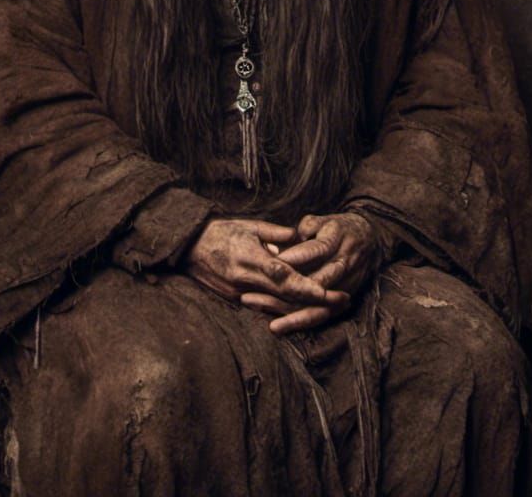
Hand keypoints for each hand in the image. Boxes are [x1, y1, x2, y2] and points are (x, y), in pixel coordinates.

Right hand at [184, 216, 349, 311]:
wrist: (189, 247)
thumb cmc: (221, 231)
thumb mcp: (249, 225)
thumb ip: (276, 233)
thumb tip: (299, 236)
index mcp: (250, 258)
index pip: (283, 275)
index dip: (306, 286)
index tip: (328, 291)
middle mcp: (245, 279)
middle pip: (285, 295)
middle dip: (315, 299)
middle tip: (342, 299)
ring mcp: (240, 292)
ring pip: (277, 304)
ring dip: (304, 306)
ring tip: (331, 304)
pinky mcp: (235, 299)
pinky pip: (265, 304)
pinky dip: (285, 305)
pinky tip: (305, 306)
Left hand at [240, 212, 382, 334]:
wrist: (370, 239)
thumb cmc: (338, 228)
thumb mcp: (322, 220)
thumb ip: (306, 227)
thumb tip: (288, 238)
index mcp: (336, 239)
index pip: (315, 251)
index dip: (293, 258)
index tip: (269, 264)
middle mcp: (342, 263)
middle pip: (315, 282)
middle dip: (286, 290)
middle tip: (254, 293)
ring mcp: (345, 283)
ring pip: (317, 303)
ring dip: (289, 311)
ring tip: (264, 317)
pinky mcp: (345, 298)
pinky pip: (322, 314)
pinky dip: (300, 321)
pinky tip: (278, 326)